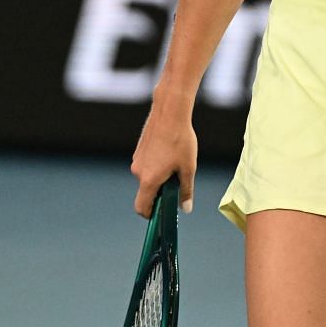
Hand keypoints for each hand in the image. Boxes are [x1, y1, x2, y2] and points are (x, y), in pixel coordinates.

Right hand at [130, 101, 197, 218]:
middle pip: (147, 192)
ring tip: (176, 163)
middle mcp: (138, 171)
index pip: (141, 208)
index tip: (162, 213)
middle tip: (177, 182)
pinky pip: (146, 164)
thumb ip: (186, 191)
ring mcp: (137, 160)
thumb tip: (185, 209)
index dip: (151, 215)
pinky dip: (156, 165)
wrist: (170, 112)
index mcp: (149, 180)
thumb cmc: (180, 140)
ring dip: (159, 177)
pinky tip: (170, 152)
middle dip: (160, 192)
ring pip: (147, 177)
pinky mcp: (139, 150)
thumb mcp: (188, 168)